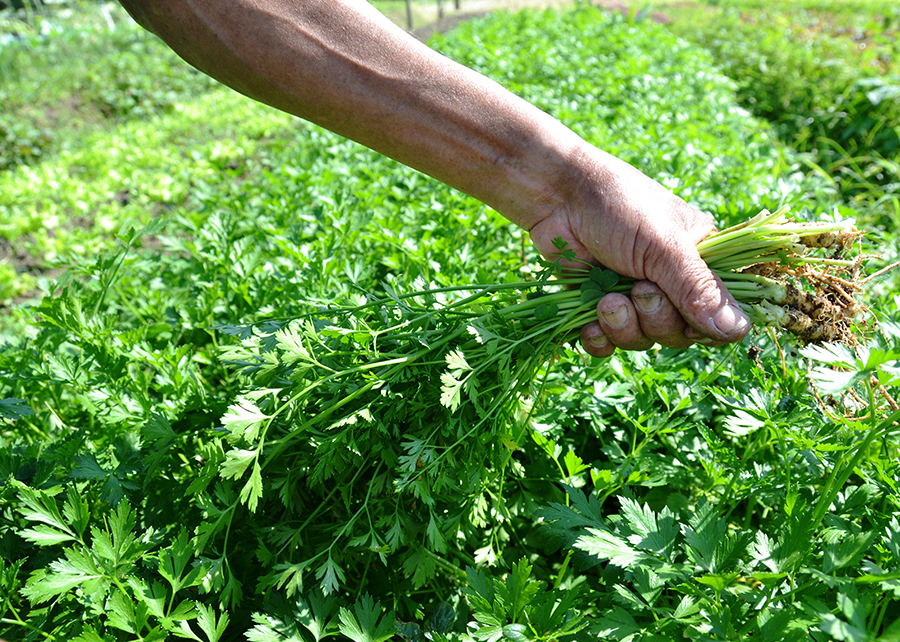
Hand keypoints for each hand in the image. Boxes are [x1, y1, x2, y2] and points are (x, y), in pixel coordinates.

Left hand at [528, 146, 750, 356]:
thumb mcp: (663, 245)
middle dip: (656, 319)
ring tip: (606, 299)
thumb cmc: (617, 207)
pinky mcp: (599, 306)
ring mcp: (633, 296)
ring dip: (623, 326)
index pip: (720, 315)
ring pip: (643, 340)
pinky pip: (608, 343)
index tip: (688, 320)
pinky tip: (590, 324)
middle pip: (679, 334)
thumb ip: (697, 288)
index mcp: (701, 261)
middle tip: (636, 289)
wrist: (556, 196)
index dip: (704, 327)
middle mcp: (670, 282)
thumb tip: (738, 332)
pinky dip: (599, 339)